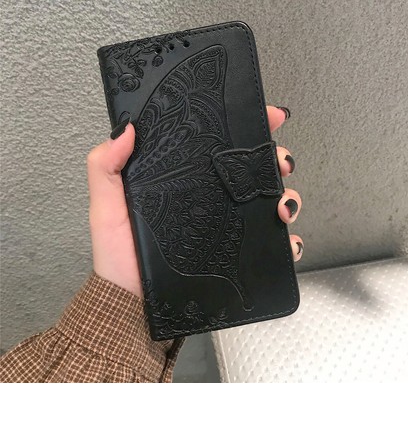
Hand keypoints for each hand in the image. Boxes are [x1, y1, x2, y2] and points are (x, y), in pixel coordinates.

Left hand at [87, 106, 302, 297]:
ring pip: (269, 201)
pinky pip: (271, 245)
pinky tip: (286, 239)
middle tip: (278, 162)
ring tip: (280, 204)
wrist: (132, 305)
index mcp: (185, 178)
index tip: (267, 116)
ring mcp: (227, 226)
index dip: (247, 124)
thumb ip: (105, 167)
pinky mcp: (236, 256)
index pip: (219, 143)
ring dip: (287, 196)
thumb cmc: (119, 257)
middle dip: (275, 158)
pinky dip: (289, 241)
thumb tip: (126, 128)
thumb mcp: (107, 207)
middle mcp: (210, 198)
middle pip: (252, 168)